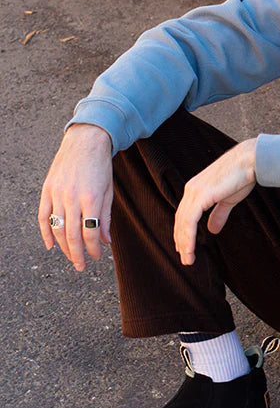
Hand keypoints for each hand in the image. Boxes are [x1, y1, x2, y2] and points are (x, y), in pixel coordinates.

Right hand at [38, 123, 112, 271]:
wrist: (85, 141)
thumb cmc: (101, 166)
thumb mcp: (108, 191)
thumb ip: (106, 217)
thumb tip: (105, 241)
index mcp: (92, 197)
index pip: (90, 232)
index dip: (93, 248)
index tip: (97, 257)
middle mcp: (73, 196)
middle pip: (72, 235)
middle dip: (78, 254)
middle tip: (81, 266)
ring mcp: (57, 193)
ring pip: (58, 228)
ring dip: (64, 247)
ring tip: (71, 257)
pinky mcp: (47, 189)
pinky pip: (43, 216)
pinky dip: (46, 233)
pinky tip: (51, 246)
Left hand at [174, 138, 256, 264]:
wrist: (250, 161)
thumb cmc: (241, 176)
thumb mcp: (228, 200)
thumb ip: (218, 214)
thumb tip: (212, 229)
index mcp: (196, 190)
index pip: (184, 215)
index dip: (184, 232)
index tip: (185, 248)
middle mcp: (191, 190)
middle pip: (180, 220)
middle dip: (181, 240)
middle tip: (185, 258)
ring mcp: (194, 192)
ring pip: (183, 223)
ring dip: (184, 243)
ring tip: (187, 259)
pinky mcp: (200, 196)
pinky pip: (189, 221)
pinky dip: (188, 237)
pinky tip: (190, 249)